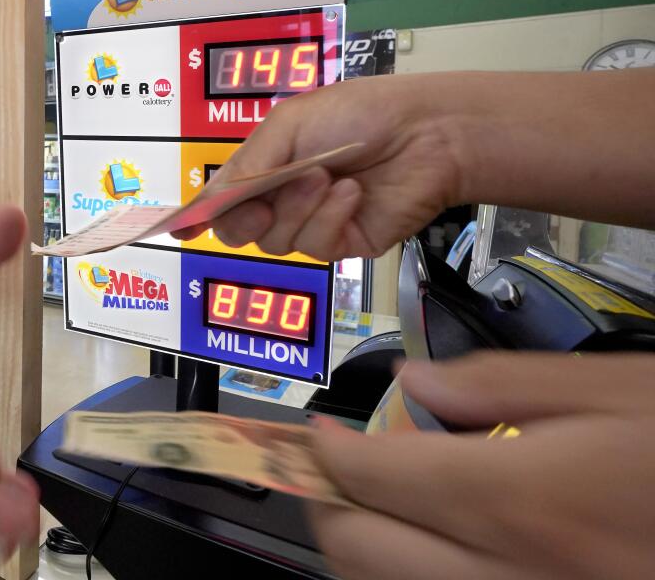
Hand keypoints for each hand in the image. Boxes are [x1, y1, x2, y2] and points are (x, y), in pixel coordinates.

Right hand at [173, 74, 468, 258]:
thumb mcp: (287, 126)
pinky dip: (329, 217)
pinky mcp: (342, 243)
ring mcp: (312, 223)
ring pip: (274, 241)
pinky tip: (351, 193)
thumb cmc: (359, 114)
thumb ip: (246, 166)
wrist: (426, 133)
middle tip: (267, 192)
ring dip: (298, 206)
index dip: (199, 216)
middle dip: (246, 214)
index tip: (182, 227)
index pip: (221, 200)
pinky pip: (315, 246)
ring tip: (326, 176)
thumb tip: (207, 202)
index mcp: (265, 165)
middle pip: (238, 230)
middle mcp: (283, 198)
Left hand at [310, 352, 654, 578]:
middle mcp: (510, 574)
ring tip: (376, 503)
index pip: (370, 476)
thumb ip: (501, 382)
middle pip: (359, 548)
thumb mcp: (620, 391)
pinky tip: (435, 542)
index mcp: (518, 499)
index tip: (322, 431)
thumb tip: (413, 382)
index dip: (328, 448)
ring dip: (365, 544)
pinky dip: (413, 572)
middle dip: (328, 501)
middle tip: (336, 467)